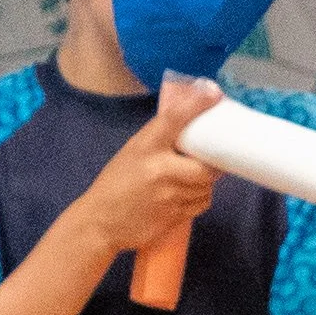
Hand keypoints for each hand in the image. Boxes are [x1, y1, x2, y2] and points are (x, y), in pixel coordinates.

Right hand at [83, 74, 220, 255]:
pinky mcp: (175, 216)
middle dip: (214, 163)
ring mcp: (169, 195)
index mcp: (145, 146)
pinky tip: (185, 194)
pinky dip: (199, 197)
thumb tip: (191, 120)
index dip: (197, 103)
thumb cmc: (117, 183)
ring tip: (192, 177)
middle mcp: (159, 169)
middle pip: (206, 165)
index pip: (174, 118)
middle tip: (212, 158)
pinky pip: (201, 203)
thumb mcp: (133, 151)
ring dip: (205, 182)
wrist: (101, 222)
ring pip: (206, 186)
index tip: (213, 92)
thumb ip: (160, 139)